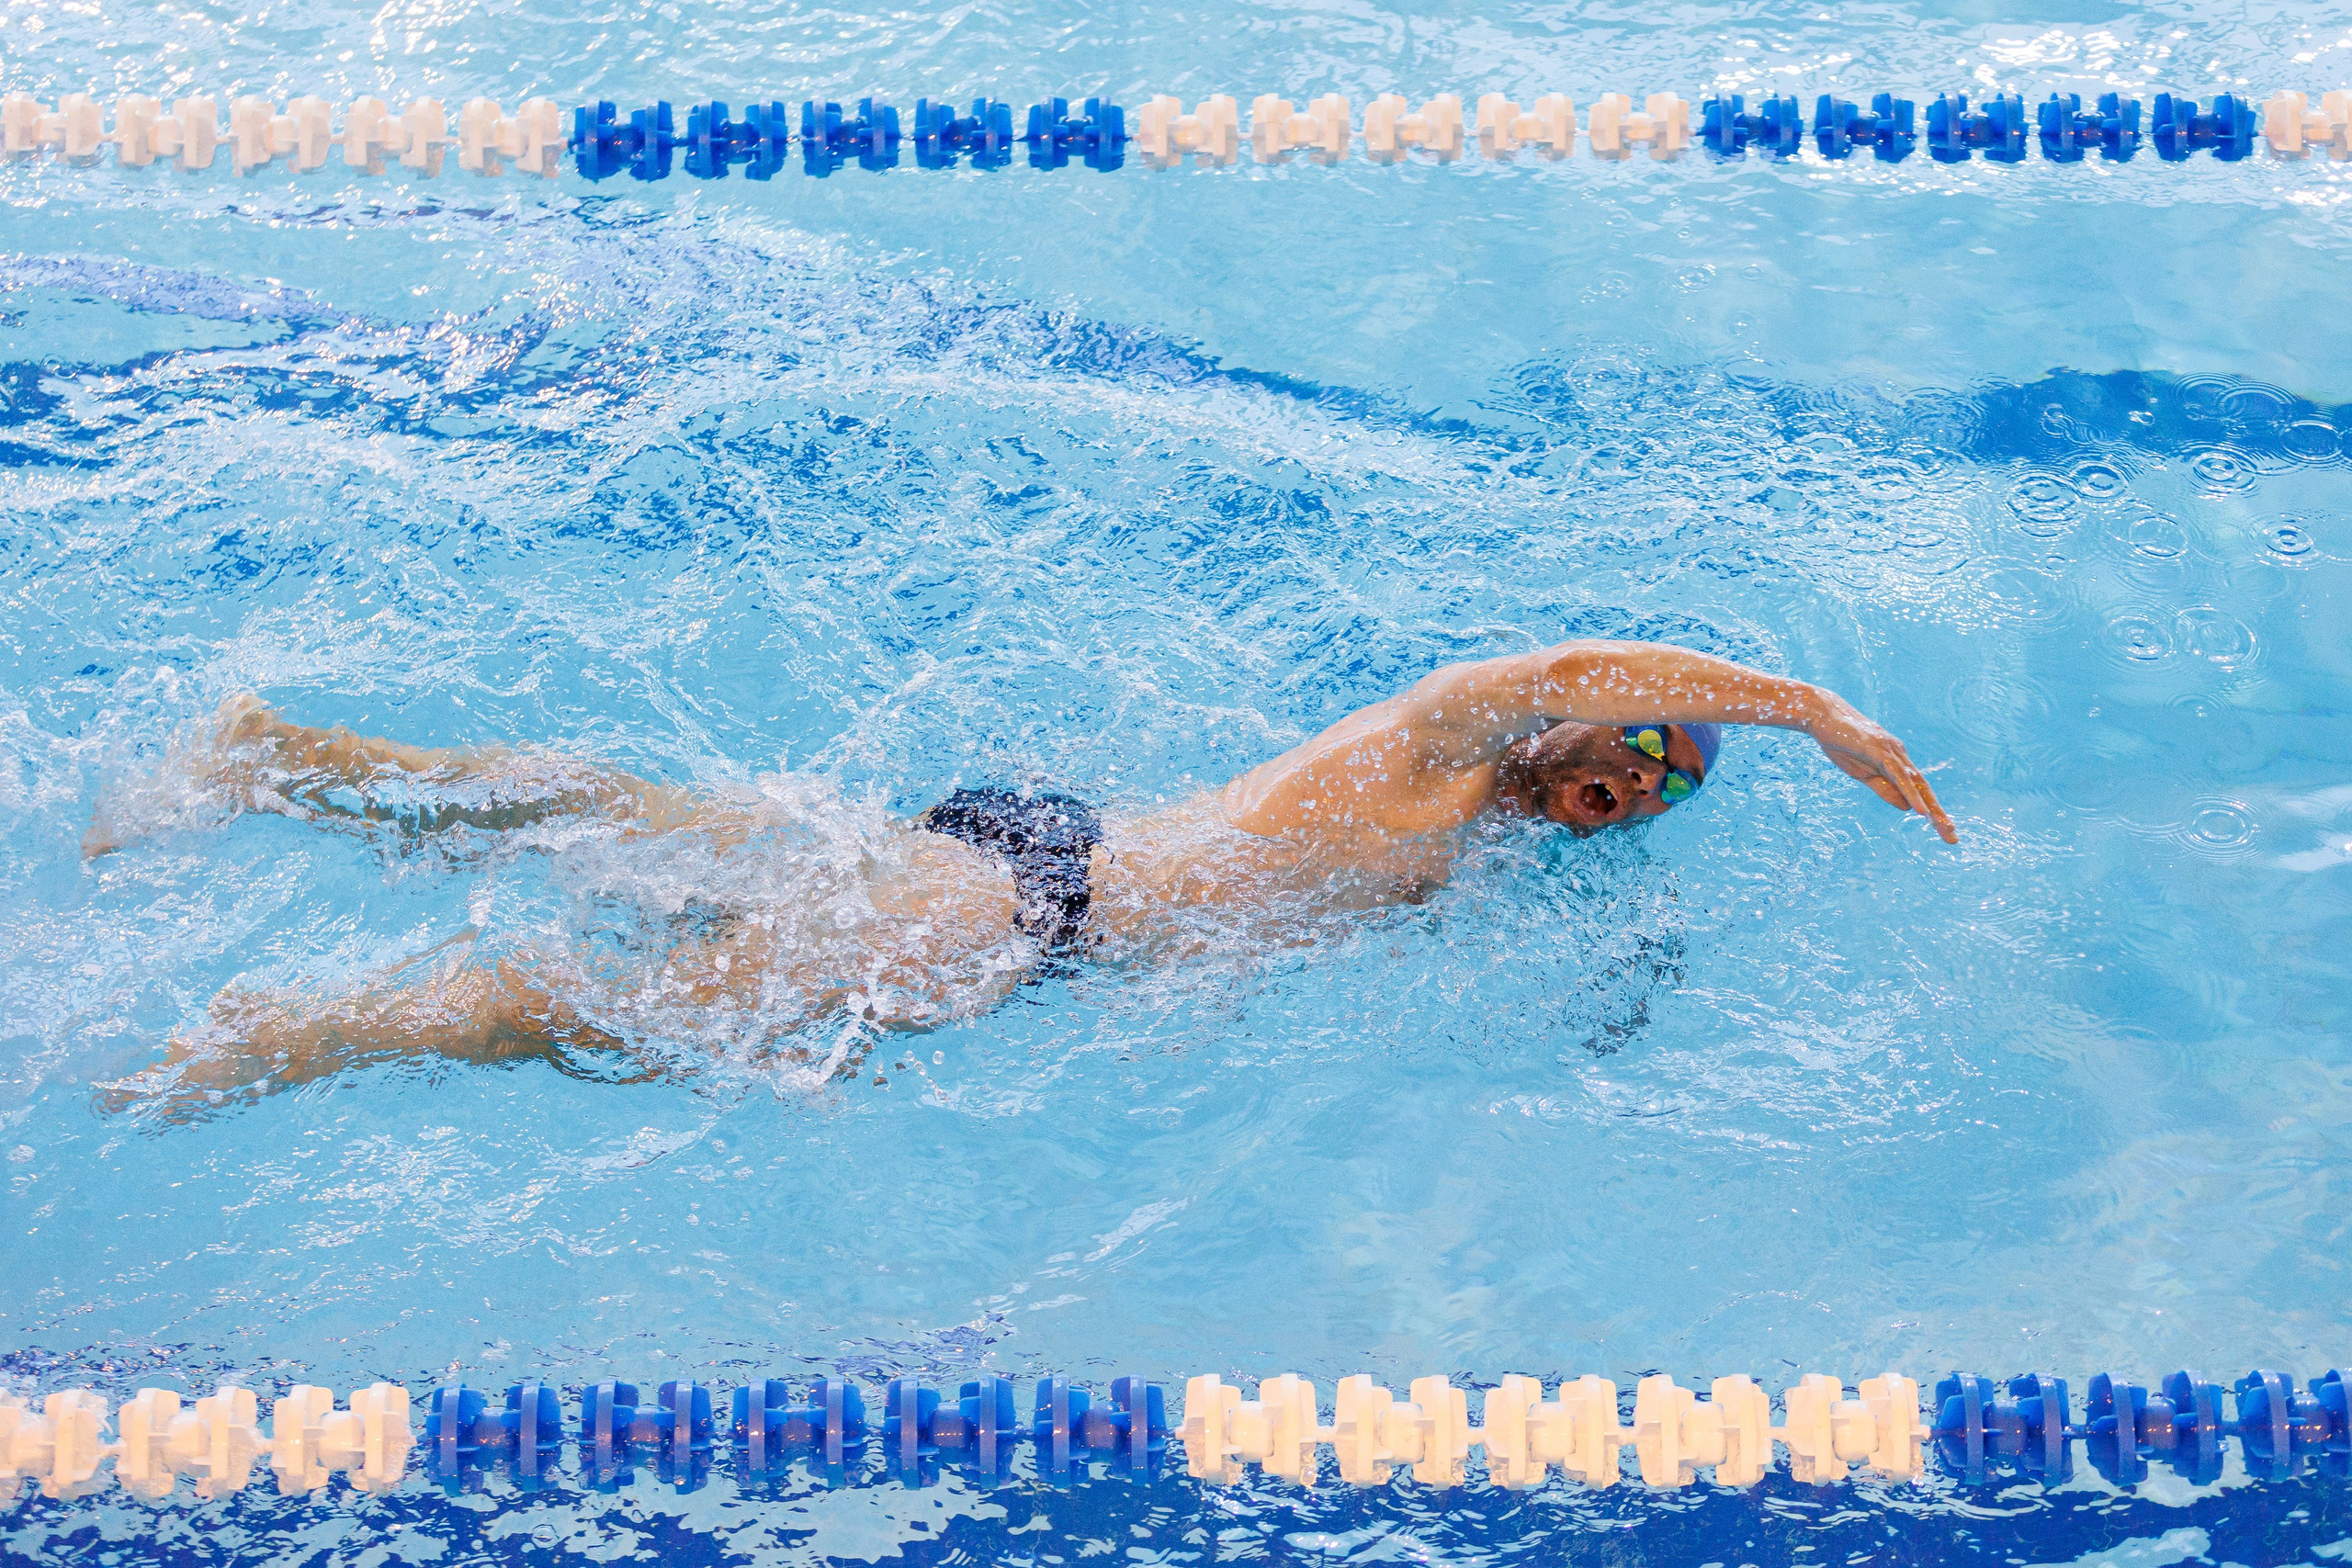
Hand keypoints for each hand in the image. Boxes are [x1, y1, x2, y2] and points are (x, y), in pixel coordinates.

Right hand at [1802, 690, 1958, 844]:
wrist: (1823, 717)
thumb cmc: (1841, 743)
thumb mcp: (1862, 774)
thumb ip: (1884, 789)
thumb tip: (1907, 808)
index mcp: (1896, 761)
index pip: (1919, 789)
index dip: (1932, 810)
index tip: (1942, 831)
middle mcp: (1900, 755)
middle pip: (1925, 788)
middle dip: (1939, 814)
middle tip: (1952, 838)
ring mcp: (1893, 752)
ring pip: (1917, 784)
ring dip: (1932, 808)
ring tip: (1943, 828)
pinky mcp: (1881, 751)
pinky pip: (1900, 776)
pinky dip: (1911, 794)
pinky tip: (1921, 811)